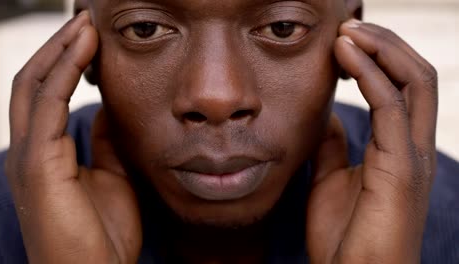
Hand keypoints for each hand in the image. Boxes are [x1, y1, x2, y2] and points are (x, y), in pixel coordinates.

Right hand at [5, 12, 141, 262]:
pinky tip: (83, 50)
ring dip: (59, 51)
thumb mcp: (112, 174)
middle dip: (58, 47)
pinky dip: (62, 73)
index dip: (66, 62)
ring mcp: (28, 156)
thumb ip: (106, 140)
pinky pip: (47, 106)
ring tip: (84, 25)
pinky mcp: (36, 165)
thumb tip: (112, 107)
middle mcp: (29, 149)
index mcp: (45, 153)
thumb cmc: (103, 233)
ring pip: (34, 86)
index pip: (47, 93)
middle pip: (34, 82)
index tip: (92, 38)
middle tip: (85, 21)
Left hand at [306, 19, 437, 262]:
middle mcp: (414, 147)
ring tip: (348, 32)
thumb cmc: (343, 236)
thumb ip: (333, 146)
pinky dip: (370, 74)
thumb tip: (326, 116)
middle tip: (349, 26)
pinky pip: (391, 106)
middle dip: (386, 44)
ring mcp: (412, 156)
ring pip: (413, 82)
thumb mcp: (331, 179)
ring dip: (381, 49)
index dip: (379, 58)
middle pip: (415, 75)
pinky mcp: (402, 168)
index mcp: (399, 149)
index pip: (402, 87)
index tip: (344, 40)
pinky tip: (346, 56)